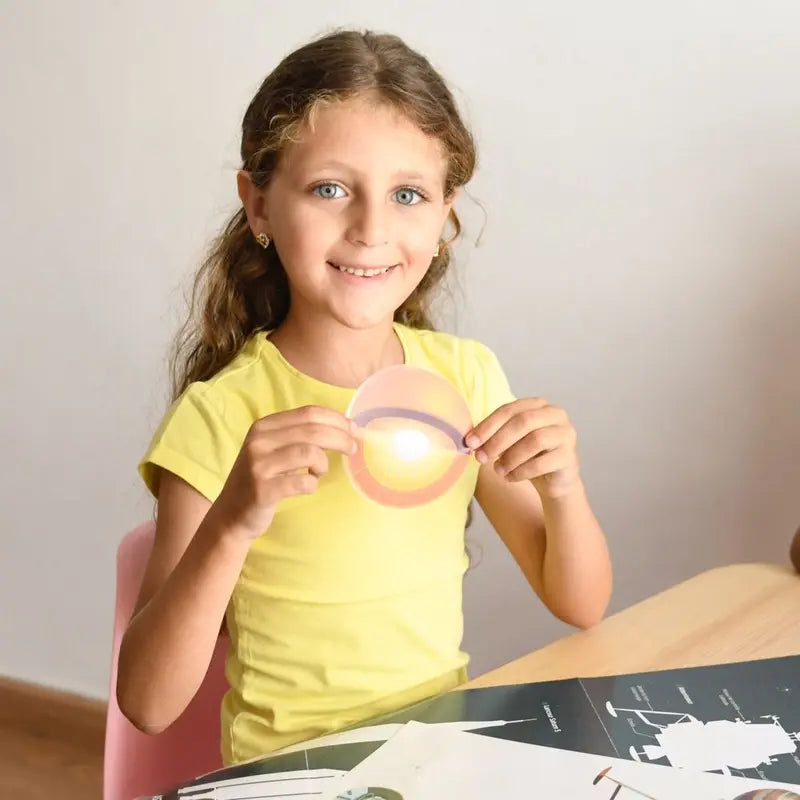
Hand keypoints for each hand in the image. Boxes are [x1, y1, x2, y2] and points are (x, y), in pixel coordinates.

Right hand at [213, 405, 356, 540]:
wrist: (232, 514)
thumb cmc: (262, 479)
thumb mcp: (275, 450)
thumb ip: (300, 436)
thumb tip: (346, 428)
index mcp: (264, 426)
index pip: (308, 413)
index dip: (336, 419)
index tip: (353, 429)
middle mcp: (259, 440)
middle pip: (313, 430)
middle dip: (340, 438)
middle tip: (353, 449)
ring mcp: (259, 465)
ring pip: (310, 453)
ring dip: (323, 464)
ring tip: (319, 472)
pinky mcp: (262, 489)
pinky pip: (303, 481)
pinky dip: (312, 484)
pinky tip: (306, 486)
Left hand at [465, 398, 580, 498]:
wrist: (553, 480)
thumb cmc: (528, 456)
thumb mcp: (509, 442)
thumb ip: (493, 435)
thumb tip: (470, 440)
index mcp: (537, 405)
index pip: (509, 410)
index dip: (488, 425)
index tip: (470, 442)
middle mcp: (555, 415)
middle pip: (523, 422)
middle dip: (497, 440)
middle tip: (480, 457)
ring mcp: (566, 434)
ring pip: (535, 440)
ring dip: (510, 457)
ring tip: (497, 471)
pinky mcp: (570, 457)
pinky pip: (542, 463)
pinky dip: (522, 472)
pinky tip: (510, 477)